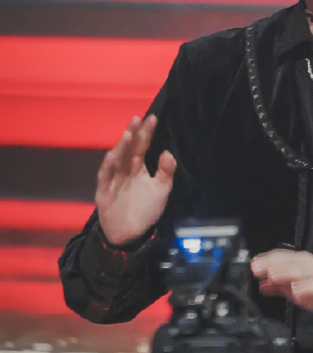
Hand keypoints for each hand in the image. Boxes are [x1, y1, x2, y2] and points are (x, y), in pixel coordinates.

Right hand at [95, 114, 175, 246]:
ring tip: (128, 134)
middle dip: (132, 134)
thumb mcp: (161, 190)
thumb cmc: (145, 210)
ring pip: (116, 159)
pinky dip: (108, 167)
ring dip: (121, 147)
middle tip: (136, 119)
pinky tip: (112, 156)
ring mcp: (113, 179)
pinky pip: (105, 177)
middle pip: (128, 148)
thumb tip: (167, 152)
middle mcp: (125, 170)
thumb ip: (165, 172)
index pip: (142, 146)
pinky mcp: (104, 191)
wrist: (130, 233)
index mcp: (137, 168)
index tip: (152, 119)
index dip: (146, 133)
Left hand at [251, 250, 312, 322]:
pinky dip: (309, 287)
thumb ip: (279, 286)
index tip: (253, 265)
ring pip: (306, 270)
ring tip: (273, 276)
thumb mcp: (297, 291)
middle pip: (293, 261)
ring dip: (288, 272)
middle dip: (274, 264)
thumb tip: (261, 284)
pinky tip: (297, 292)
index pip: (285, 257)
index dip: (268, 259)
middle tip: (258, 268)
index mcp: (305, 264)